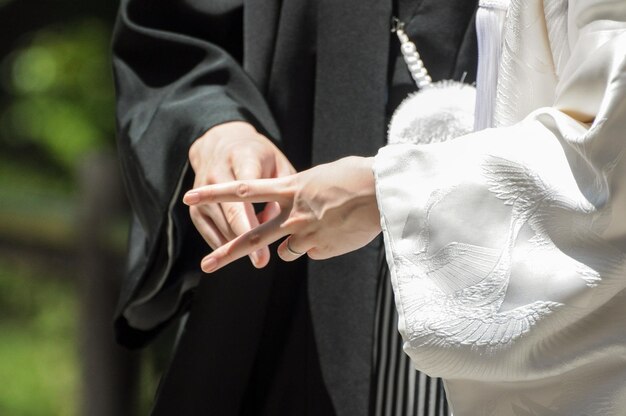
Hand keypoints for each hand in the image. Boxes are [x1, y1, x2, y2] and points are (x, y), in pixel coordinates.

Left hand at [183, 156, 381, 272]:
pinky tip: (337, 234)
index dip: (214, 194)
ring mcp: (306, 235)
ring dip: (290, 246)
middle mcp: (292, 214)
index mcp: (289, 187)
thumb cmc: (356, 175)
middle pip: (252, 237)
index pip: (242, 191)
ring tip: (309, 234)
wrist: (383, 191)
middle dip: (227, 253)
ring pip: (284, 252)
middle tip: (206, 265)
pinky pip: (311, 253)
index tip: (191, 196)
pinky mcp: (321, 250)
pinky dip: (318, 246)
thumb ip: (300, 196)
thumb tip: (294, 223)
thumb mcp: (320, 177)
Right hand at [188, 121, 294, 267]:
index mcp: (242, 159)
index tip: (268, 236)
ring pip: (221, 225)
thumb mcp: (277, 163)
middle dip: (245, 240)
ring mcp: (202, 192)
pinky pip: (210, 233)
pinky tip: (239, 252)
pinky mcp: (196, 207)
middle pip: (231, 213)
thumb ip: (282, 190)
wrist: (220, 143)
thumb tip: (274, 221)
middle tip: (261, 262)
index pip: (246, 193)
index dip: (256, 219)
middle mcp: (218, 174)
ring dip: (238, 244)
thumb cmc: (258, 156)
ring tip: (258, 258)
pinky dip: (225, 244)